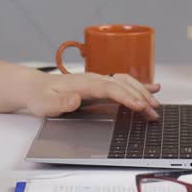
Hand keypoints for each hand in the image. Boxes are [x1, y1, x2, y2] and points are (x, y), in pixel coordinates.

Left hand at [24, 71, 162, 119]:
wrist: (36, 87)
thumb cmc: (40, 96)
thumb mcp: (44, 103)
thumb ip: (59, 102)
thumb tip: (74, 99)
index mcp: (83, 83)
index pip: (109, 88)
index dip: (125, 97)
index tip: (138, 106)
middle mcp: (94, 79)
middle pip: (122, 85)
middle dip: (140, 97)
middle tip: (153, 112)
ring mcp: (99, 82)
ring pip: (126, 83)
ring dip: (143, 93)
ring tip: (156, 105)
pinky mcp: (101, 87)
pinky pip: (123, 84)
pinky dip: (139, 86)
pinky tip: (153, 88)